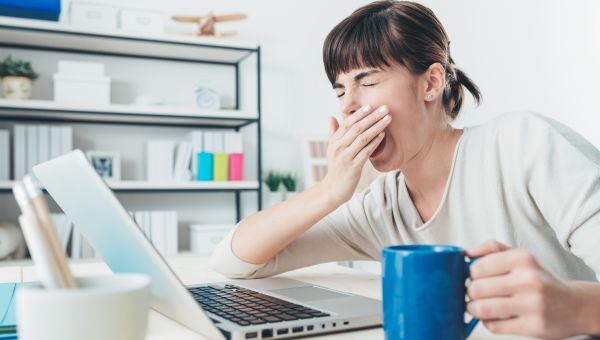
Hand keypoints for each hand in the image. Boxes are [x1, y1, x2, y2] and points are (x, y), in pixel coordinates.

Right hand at [320, 105, 390, 204]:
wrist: (333, 189)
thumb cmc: (336, 167)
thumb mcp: (331, 149)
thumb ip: (333, 132)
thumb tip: (331, 116)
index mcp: (334, 141)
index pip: (347, 123)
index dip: (360, 114)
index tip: (371, 106)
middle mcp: (339, 147)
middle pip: (357, 128)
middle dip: (372, 117)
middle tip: (384, 108)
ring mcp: (346, 157)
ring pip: (363, 138)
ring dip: (377, 127)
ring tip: (388, 119)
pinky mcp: (354, 167)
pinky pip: (366, 152)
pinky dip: (375, 142)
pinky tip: (383, 135)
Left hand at [466, 240, 589, 338]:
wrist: (574, 306)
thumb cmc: (540, 279)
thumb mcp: (520, 257)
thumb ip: (492, 249)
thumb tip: (466, 253)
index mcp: (523, 258)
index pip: (477, 267)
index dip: (470, 275)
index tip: (475, 278)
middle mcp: (529, 280)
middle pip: (477, 288)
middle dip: (470, 293)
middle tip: (475, 294)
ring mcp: (532, 304)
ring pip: (483, 308)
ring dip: (474, 309)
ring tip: (478, 306)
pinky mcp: (533, 326)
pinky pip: (494, 326)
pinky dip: (488, 322)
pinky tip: (495, 317)